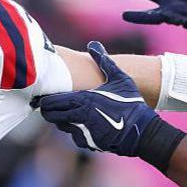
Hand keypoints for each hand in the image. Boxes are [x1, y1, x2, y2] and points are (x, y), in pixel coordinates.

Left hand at [36, 42, 159, 154]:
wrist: (142, 131)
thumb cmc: (131, 103)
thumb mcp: (120, 79)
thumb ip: (103, 62)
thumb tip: (93, 44)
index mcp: (83, 100)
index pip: (52, 101)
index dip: (46, 100)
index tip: (44, 96)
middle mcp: (79, 117)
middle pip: (52, 116)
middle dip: (50, 111)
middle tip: (52, 106)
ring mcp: (82, 131)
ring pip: (62, 126)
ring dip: (64, 120)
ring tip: (71, 113)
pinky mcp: (88, 142)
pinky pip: (75, 136)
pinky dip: (77, 131)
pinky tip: (86, 124)